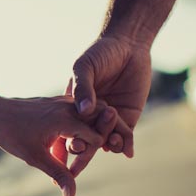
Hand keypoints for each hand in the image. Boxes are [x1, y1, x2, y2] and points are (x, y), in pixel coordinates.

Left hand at [0, 95, 119, 195]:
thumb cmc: (12, 134)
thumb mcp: (35, 157)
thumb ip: (58, 174)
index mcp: (66, 119)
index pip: (97, 138)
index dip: (92, 156)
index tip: (80, 167)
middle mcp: (69, 106)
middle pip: (104, 118)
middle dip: (111, 134)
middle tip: (119, 150)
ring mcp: (65, 100)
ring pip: (95, 111)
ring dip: (100, 127)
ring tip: (102, 145)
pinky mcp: (61, 100)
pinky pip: (83, 109)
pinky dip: (89, 121)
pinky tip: (83, 136)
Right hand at [68, 34, 151, 156]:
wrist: (128, 45)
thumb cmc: (100, 53)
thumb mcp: (85, 67)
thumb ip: (83, 88)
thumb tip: (84, 111)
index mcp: (73, 106)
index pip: (67, 128)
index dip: (67, 139)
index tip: (70, 144)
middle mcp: (89, 116)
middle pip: (85, 139)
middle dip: (85, 148)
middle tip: (85, 150)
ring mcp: (108, 118)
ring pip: (105, 141)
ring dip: (106, 145)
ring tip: (110, 142)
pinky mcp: (128, 118)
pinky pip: (124, 136)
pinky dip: (124, 144)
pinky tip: (125, 148)